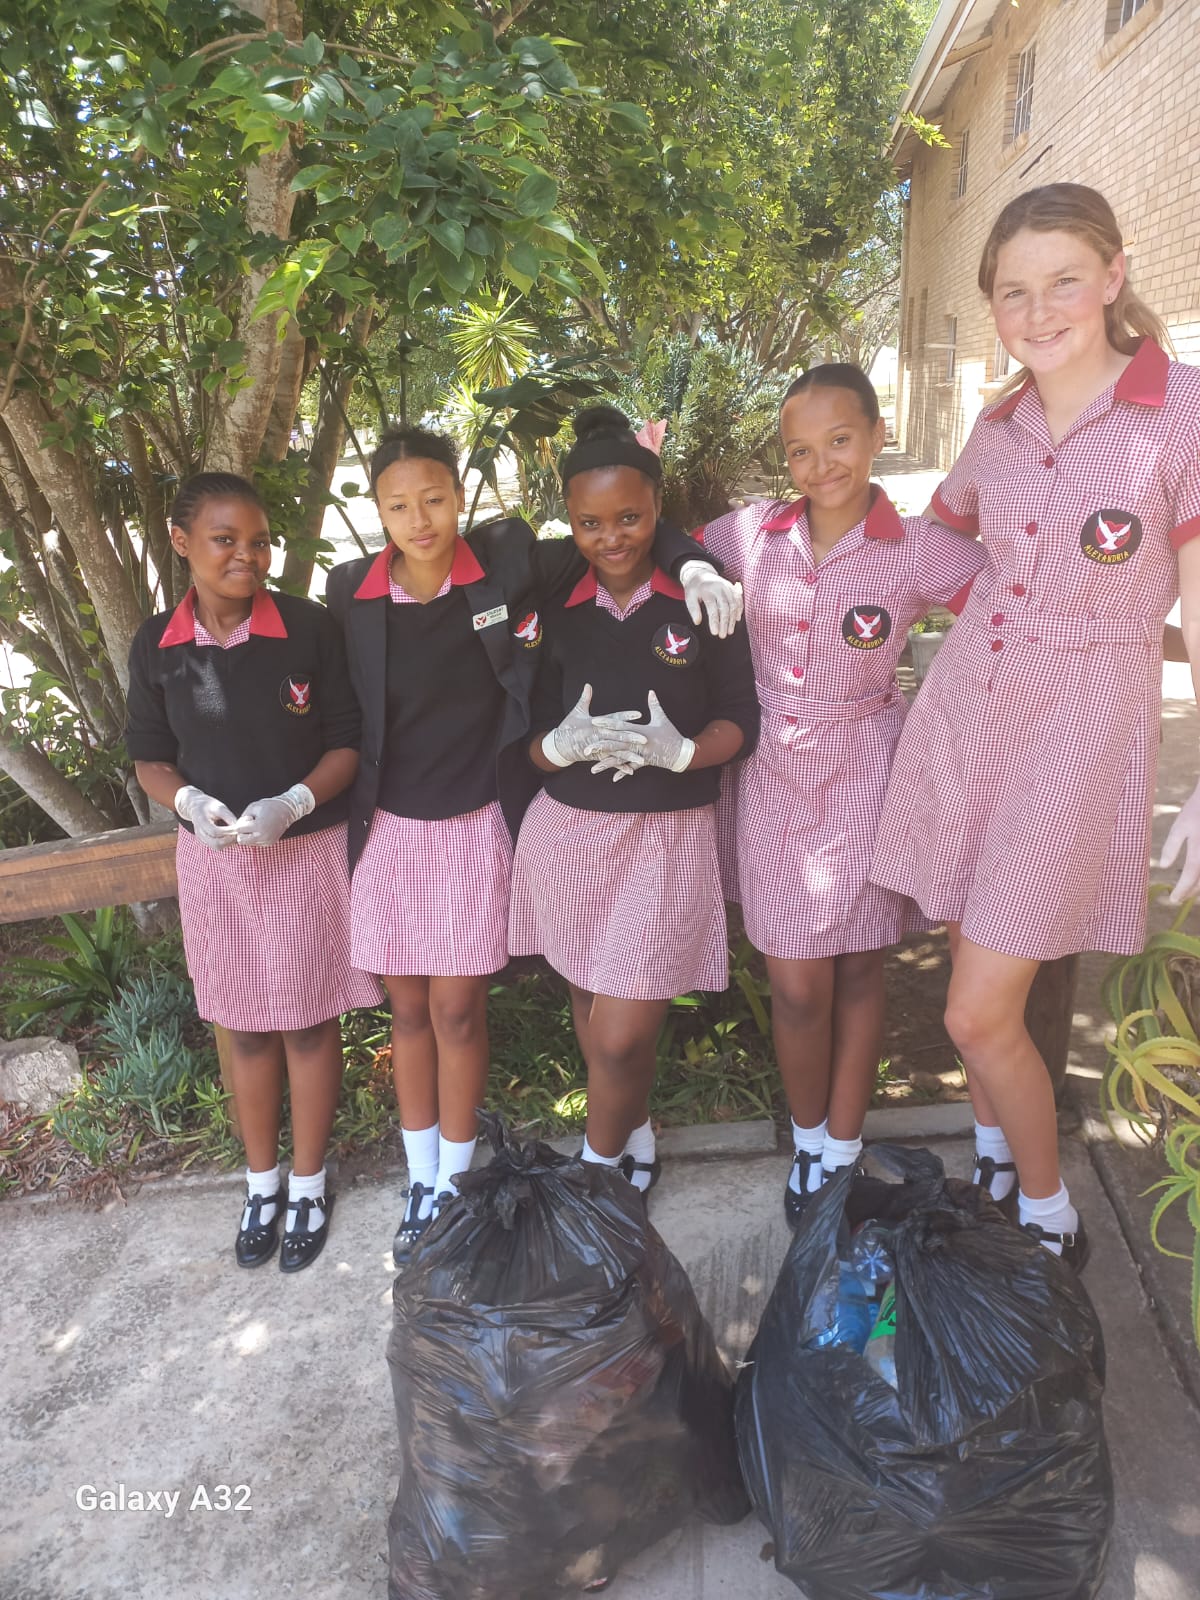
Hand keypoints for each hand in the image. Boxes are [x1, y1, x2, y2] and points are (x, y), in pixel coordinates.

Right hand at [173, 785, 238, 850]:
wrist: (195, 807)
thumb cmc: (210, 806)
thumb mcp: (219, 807)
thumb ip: (229, 817)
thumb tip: (240, 827)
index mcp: (201, 820)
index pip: (215, 831)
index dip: (228, 832)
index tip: (237, 828)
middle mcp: (199, 832)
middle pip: (215, 843)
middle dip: (229, 840)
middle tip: (238, 833)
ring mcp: (201, 838)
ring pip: (216, 847)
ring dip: (228, 843)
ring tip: (235, 834)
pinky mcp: (205, 841)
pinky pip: (216, 846)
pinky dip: (225, 843)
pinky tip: (230, 836)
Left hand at [233, 783, 315, 845]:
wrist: (287, 810)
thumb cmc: (269, 806)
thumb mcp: (253, 807)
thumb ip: (242, 818)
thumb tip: (235, 828)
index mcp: (258, 826)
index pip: (239, 830)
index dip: (240, 823)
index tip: (248, 818)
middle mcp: (263, 836)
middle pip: (241, 840)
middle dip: (242, 833)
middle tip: (250, 824)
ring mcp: (267, 841)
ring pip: (248, 843)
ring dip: (249, 835)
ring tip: (257, 826)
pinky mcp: (270, 843)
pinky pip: (256, 843)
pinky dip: (256, 837)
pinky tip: (262, 829)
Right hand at [544, 684, 646, 766]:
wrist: (559, 745)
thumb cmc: (568, 726)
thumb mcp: (577, 712)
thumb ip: (585, 698)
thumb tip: (588, 685)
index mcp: (596, 723)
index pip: (613, 719)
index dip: (626, 716)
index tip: (638, 714)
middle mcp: (598, 735)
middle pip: (617, 737)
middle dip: (631, 738)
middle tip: (645, 738)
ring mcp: (597, 747)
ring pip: (616, 752)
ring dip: (629, 756)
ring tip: (642, 759)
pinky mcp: (596, 757)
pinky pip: (610, 762)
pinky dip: (620, 767)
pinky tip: (631, 770)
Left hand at [597, 691, 694, 781]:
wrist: (681, 753)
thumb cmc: (671, 734)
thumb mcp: (662, 719)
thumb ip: (654, 705)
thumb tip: (651, 691)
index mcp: (640, 731)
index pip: (621, 726)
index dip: (607, 723)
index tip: (595, 721)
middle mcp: (638, 743)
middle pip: (616, 744)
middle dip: (600, 746)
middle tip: (586, 748)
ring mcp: (640, 754)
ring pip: (621, 759)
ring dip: (607, 764)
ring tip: (593, 769)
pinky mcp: (644, 762)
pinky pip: (632, 767)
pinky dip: (624, 772)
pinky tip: (613, 778)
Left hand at [679, 559, 743, 637]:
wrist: (701, 573)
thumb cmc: (694, 589)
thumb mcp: (689, 597)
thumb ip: (693, 609)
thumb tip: (697, 622)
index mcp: (708, 590)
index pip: (713, 608)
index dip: (714, 621)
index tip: (715, 633)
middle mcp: (720, 587)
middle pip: (725, 608)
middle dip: (725, 623)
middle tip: (723, 635)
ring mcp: (728, 587)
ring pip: (733, 605)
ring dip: (732, 619)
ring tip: (730, 631)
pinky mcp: (733, 588)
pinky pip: (739, 600)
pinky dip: (739, 610)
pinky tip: (737, 620)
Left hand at [1161, 781, 1199, 902]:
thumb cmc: (1195, 811)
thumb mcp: (1180, 826)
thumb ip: (1171, 847)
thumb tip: (1163, 866)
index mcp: (1199, 850)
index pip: (1191, 875)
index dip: (1182, 889)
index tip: (1173, 900)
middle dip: (1191, 892)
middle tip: (1178, 899)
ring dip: (1199, 887)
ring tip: (1188, 893)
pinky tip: (1197, 879)